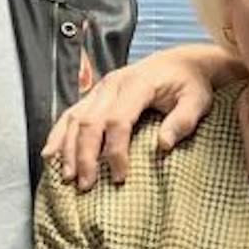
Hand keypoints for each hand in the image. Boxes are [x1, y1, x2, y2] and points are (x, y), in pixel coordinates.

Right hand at [44, 46, 229, 189]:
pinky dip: (59, 134)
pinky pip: (71, 113)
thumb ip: (183, 121)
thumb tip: (163, 145)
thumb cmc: (191, 85)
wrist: (182, 62)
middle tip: (85, 186)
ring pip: (75, 117)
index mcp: (137, 84)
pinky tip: (51, 154)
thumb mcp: (198, 101)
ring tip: (66, 177)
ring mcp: (101, 88)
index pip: (118, 120)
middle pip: (90, 121)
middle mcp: (113, 83)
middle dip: (85, 156)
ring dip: (68, 148)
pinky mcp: (96, 94)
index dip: (115, 151)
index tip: (118, 178)